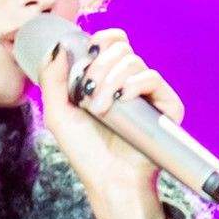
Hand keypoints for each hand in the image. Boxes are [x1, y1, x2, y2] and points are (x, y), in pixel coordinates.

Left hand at [36, 26, 186, 197]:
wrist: (108, 179)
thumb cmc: (85, 151)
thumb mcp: (58, 113)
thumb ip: (52, 79)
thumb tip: (59, 46)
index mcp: (107, 79)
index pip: (112, 42)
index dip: (101, 39)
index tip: (88, 53)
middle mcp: (129, 82)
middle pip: (121, 49)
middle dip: (99, 66)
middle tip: (88, 95)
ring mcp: (148, 94)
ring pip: (133, 62)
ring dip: (110, 81)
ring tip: (100, 109)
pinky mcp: (166, 106)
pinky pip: (152, 78)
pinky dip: (134, 83)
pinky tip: (122, 99)